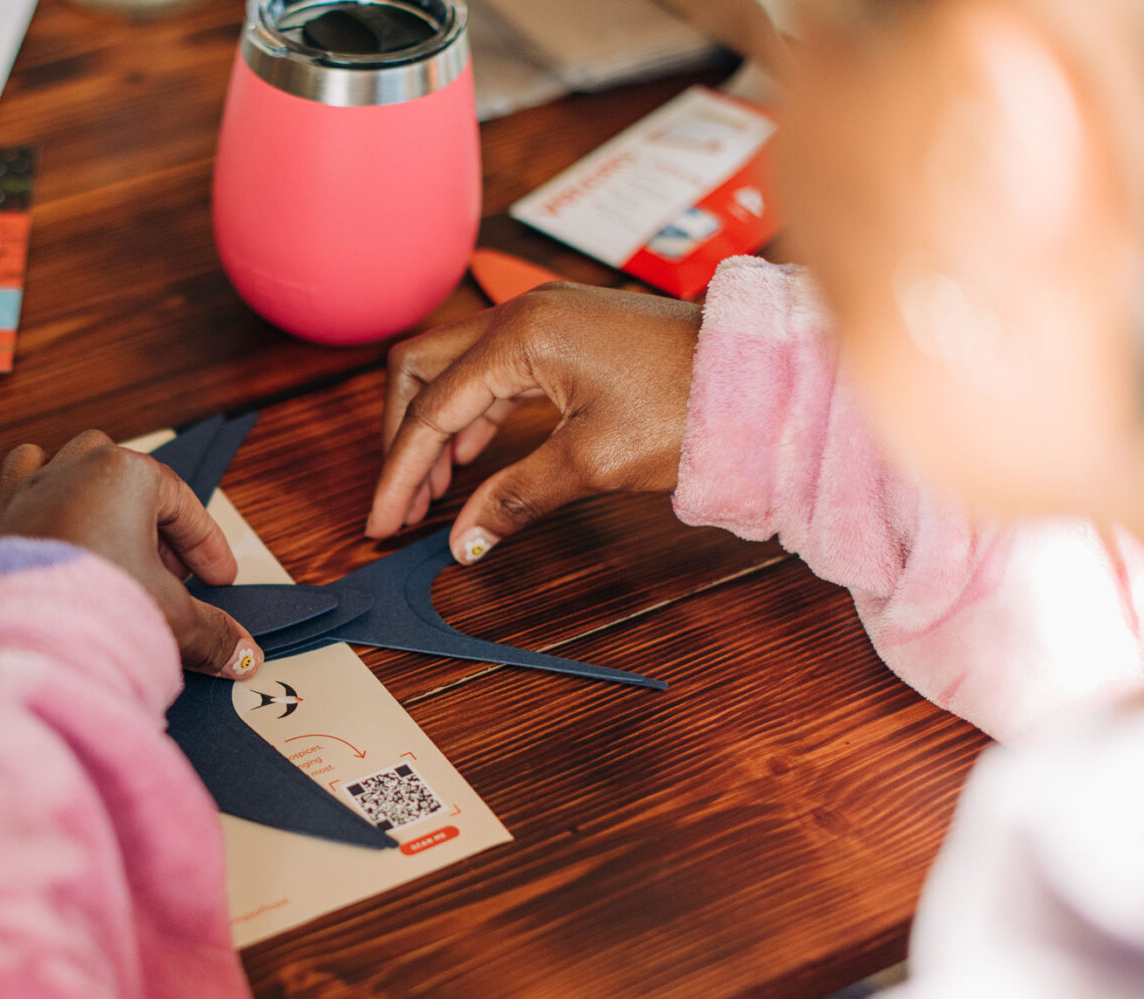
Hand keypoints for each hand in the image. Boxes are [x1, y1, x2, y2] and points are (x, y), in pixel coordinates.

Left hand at [0, 431, 263, 679]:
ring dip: (64, 495)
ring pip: (39, 467)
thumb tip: (243, 656)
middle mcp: (62, 475)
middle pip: (111, 468)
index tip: (217, 579)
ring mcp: (14, 501)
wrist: (21, 642)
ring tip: (87, 536)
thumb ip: (213, 633)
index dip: (204, 543)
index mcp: (120, 476)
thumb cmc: (98, 610)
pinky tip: (15, 557)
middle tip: (160, 570)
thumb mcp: (173, 620)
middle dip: (138, 514)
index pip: (178, 498)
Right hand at [367, 282, 702, 562]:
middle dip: (403, 439)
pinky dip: (471, 416)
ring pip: (454, 370)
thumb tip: (464, 540)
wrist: (761, 375)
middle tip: (404, 503)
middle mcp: (522, 314)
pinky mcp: (562, 332)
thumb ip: (514, 498)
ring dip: (436, 430)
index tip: (383, 522)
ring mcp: (542, 318)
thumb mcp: (593, 463)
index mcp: (522, 336)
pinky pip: (491, 370)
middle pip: (421, 371)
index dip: (400, 474)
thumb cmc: (690, 404)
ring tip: (435, 494)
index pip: (431, 410)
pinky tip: (471, 459)